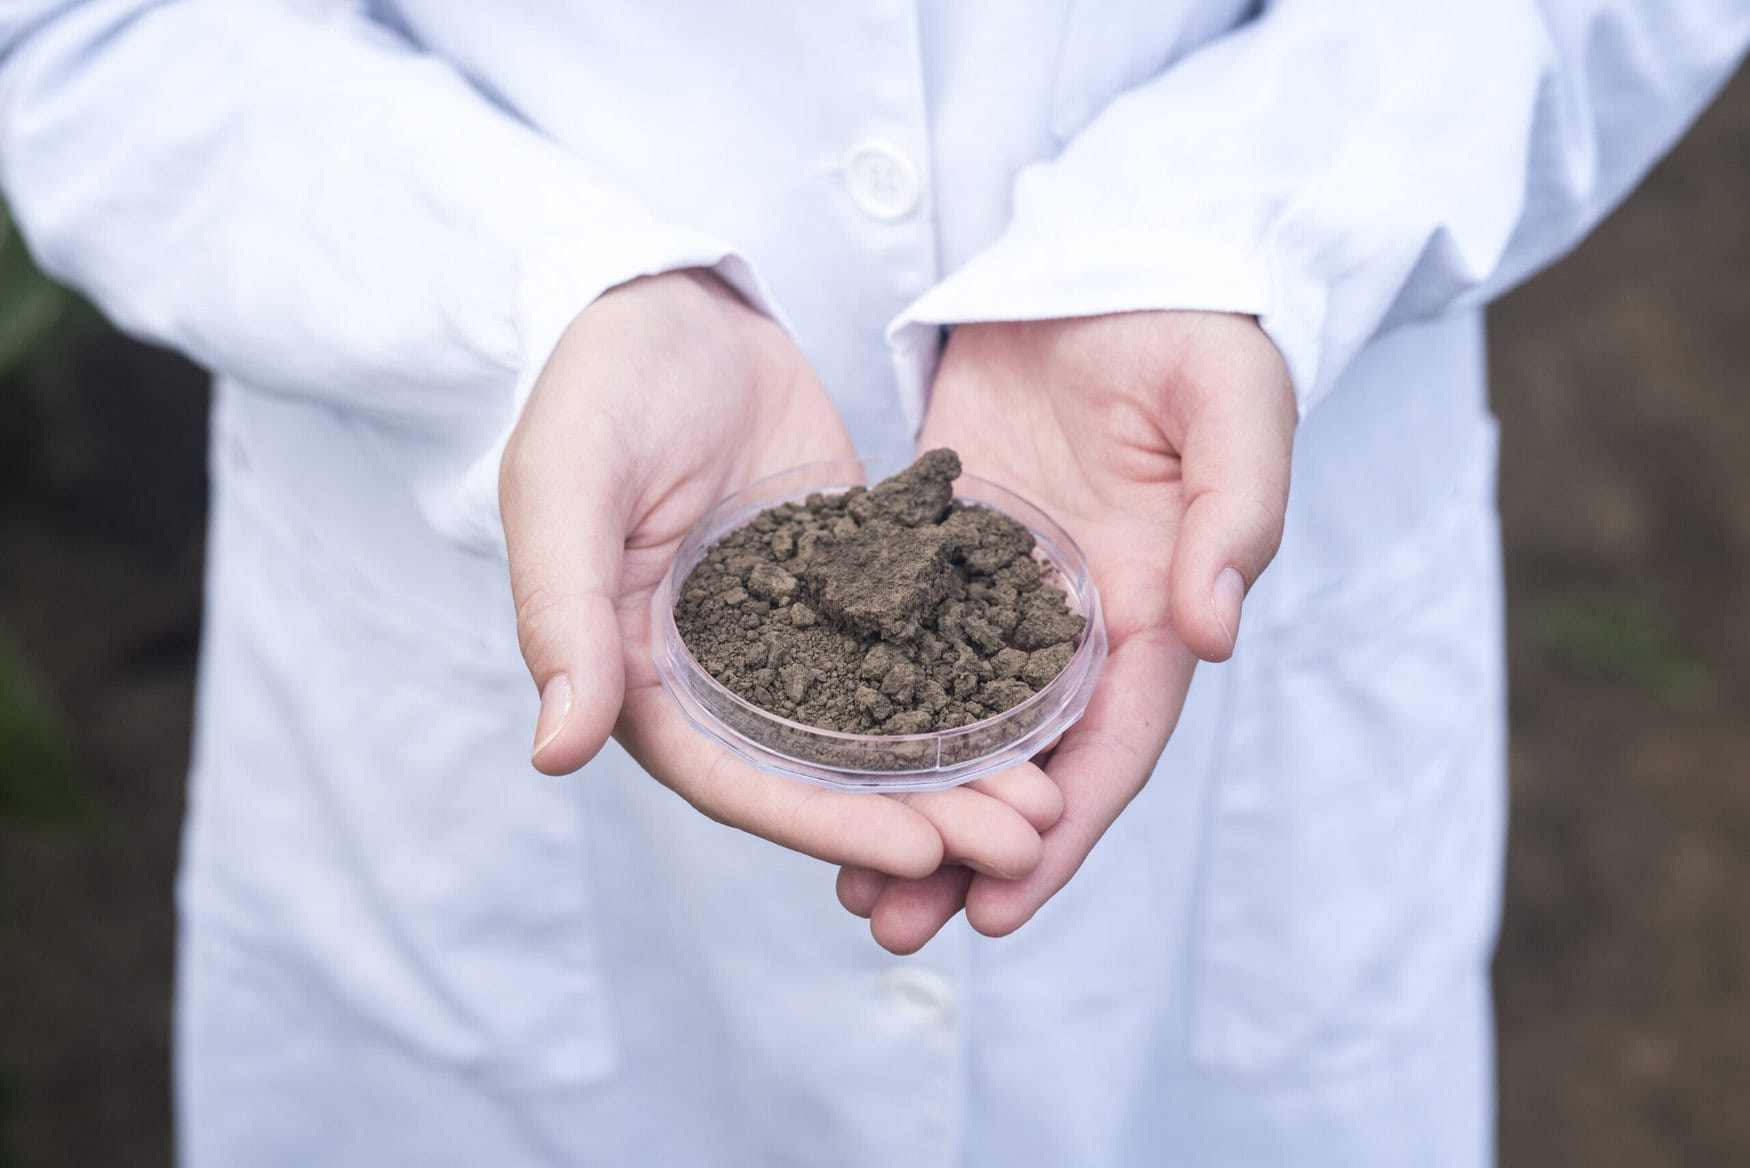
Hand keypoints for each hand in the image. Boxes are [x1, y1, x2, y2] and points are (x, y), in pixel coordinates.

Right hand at [501, 270, 1060, 882]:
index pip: (736, 779)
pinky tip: (1043, 706)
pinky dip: (970, 683)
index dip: (823, 823)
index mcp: (643, 678)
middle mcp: (723, 678)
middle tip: (1023, 843)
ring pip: (879, 726)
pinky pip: (913, 645)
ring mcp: (794, 633)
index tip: (921, 851)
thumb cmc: (598, 388)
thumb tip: (558, 752)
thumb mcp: (567, 487)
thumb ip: (562, 613)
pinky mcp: (852, 583)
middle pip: (823, 774)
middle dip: (921, 816)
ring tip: (1048, 798)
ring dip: (958, 770)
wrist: (674, 303)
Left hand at [836, 311, 1294, 948]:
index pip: (1111, 748)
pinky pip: (899, 643)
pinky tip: (808, 756)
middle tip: (892, 925)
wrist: (1113, 262)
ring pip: (954, 723)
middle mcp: (1076, 625)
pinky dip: (865, 707)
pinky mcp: (940, 551)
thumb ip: (1234, 512)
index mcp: (1156, 610)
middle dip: (964, 851)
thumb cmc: (1194, 330)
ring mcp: (1003, 595)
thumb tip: (1217, 629)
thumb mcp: (1233, 408)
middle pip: (1023, 764)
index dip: (1062, 835)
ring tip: (844, 881)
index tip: (1000, 910)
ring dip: (905, 802)